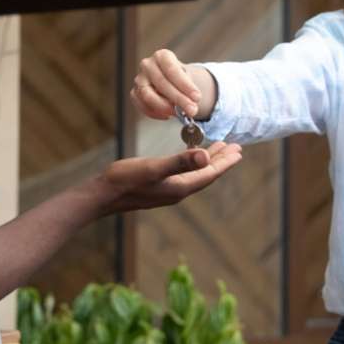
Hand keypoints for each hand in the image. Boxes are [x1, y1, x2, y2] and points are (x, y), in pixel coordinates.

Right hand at [94, 143, 242, 215]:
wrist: (103, 195)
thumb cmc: (125, 180)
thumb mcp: (154, 168)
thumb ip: (180, 162)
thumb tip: (206, 156)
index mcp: (180, 187)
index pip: (210, 174)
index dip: (225, 162)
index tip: (239, 151)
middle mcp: (177, 191)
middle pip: (206, 174)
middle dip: (221, 161)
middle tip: (236, 148)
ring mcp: (167, 190)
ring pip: (195, 174)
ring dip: (208, 161)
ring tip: (218, 149)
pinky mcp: (158, 187)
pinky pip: (183, 174)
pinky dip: (192, 163)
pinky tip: (189, 157)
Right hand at [131, 49, 211, 119]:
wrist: (170, 82)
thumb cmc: (179, 79)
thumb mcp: (187, 78)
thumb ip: (188, 91)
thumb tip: (190, 107)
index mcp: (162, 56)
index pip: (172, 70)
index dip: (185, 85)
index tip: (197, 97)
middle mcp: (147, 65)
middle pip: (161, 83)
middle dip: (179, 99)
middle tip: (192, 110)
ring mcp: (139, 79)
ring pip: (148, 95)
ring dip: (165, 107)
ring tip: (179, 113)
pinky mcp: (134, 93)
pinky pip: (142, 105)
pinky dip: (156, 113)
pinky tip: (167, 115)